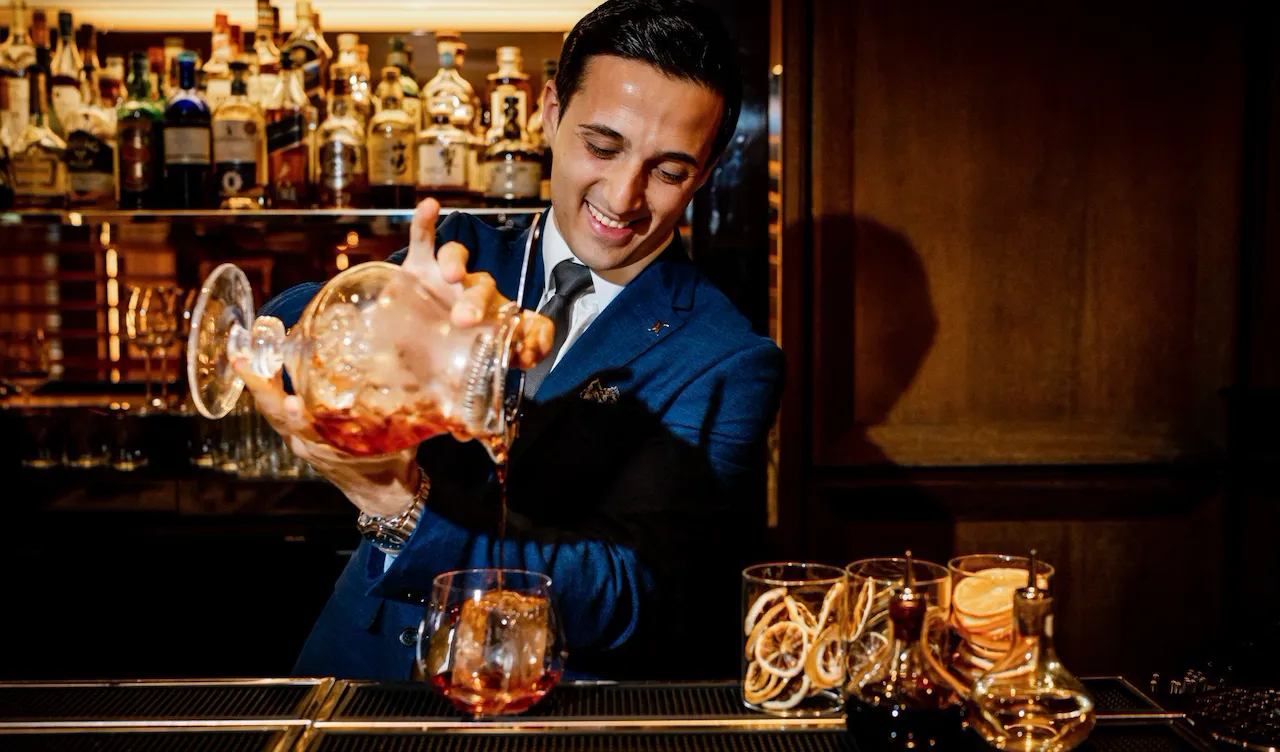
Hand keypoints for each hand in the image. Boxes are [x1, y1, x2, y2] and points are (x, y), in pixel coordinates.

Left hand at [232, 357, 419, 518]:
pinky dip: (269, 388)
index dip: (297, 416)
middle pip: (276, 415)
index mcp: (330, 449)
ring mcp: (300, 439)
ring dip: (257, 383)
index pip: (308, 432)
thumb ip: (403, 418)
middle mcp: (307, 444)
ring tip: (244, 354)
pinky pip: (277, 410)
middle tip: (242, 359)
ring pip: (271, 411)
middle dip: (258, 386)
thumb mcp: (401, 445)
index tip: (292, 401)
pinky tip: (267, 364)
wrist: (380, 494)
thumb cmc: (390, 468)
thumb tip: (421, 387)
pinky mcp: (299, 433)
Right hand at [402, 198, 553, 369]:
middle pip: (480, 288)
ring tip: (449, 274)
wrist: (409, 353)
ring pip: (455, 258)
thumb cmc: (448, 356)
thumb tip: (532, 353)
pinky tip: (429, 206)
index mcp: (493, 317)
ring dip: (455, 262)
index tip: (526, 351)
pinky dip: (425, 223)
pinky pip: (423, 241)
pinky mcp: (418, 268)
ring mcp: (444, 277)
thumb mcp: (478, 365)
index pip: (520, 319)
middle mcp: (472, 292)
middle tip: (464, 319)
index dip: (529, 331)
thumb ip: (510, 358)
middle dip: (474, 302)